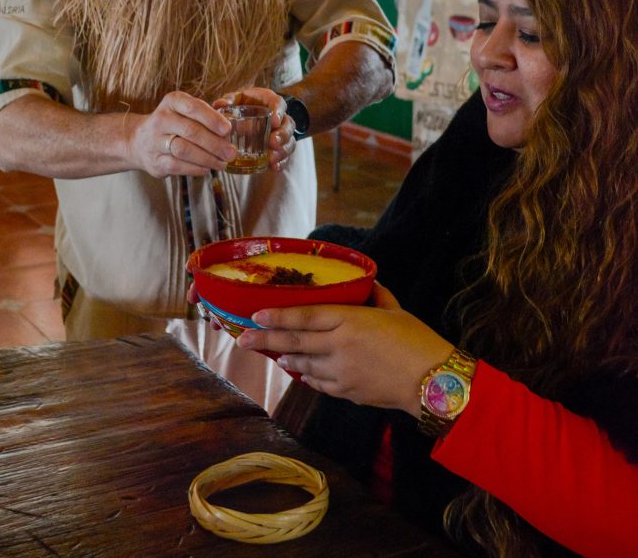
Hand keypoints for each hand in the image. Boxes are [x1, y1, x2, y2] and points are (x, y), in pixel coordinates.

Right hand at [129, 91, 235, 177]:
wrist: (140, 141)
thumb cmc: (174, 124)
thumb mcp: (186, 111)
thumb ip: (208, 114)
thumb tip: (229, 123)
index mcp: (172, 102)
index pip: (193, 107)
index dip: (212, 119)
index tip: (228, 130)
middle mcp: (161, 119)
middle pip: (190, 131)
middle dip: (214, 143)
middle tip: (231, 152)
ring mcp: (155, 141)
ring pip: (184, 150)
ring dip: (207, 158)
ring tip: (222, 163)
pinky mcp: (155, 161)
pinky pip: (178, 166)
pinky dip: (196, 168)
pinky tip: (207, 169)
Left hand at [213, 88, 296, 171]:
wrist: (245, 117)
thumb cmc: (241, 105)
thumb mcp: (235, 100)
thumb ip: (228, 102)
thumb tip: (220, 105)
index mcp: (269, 102)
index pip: (279, 103)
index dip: (279, 112)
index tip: (274, 121)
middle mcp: (279, 118)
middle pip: (288, 124)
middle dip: (282, 135)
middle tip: (273, 143)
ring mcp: (280, 134)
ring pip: (289, 141)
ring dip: (282, 150)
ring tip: (271, 158)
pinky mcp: (279, 148)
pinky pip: (285, 156)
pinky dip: (281, 162)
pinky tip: (274, 167)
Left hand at [237, 283, 453, 416]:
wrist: (433, 381)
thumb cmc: (416, 340)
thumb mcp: (394, 309)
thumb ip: (374, 295)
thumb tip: (365, 282)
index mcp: (350, 320)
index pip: (305, 316)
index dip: (278, 316)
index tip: (256, 315)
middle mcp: (339, 345)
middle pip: (294, 343)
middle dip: (265, 341)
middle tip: (243, 340)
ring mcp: (341, 372)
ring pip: (303, 365)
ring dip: (286, 359)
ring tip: (272, 354)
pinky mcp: (346, 392)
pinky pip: (319, 383)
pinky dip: (307, 376)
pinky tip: (301, 372)